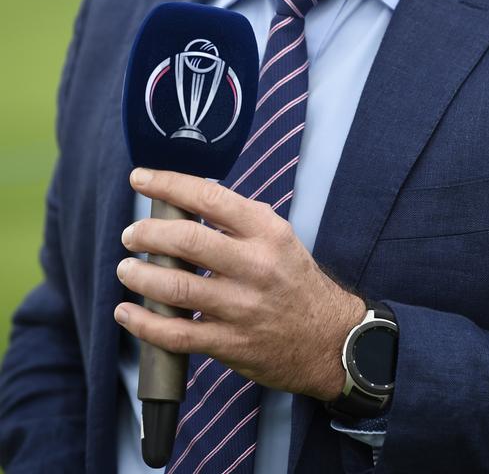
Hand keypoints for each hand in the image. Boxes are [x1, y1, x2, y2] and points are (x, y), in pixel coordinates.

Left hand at [114, 168, 365, 399]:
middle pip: (187, 241)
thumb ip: (238, 220)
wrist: (328, 339)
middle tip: (131, 235)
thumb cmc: (295, 281)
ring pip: (175, 288)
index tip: (140, 179)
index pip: (209, 197)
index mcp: (266, 231)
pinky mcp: (230, 344)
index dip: (168, 184)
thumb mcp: (279, 238)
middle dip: (147, 234)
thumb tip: (187, 200)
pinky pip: (176, 335)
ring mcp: (241, 307)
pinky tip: (127, 312)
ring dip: (140, 276)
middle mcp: (255, 266)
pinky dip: (144, 324)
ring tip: (126, 269)